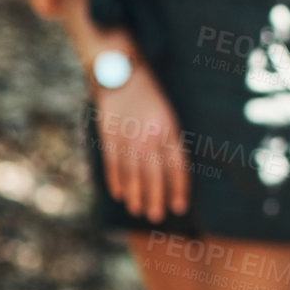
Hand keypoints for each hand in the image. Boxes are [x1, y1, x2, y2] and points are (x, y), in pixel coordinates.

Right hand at [91, 58, 190, 223]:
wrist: (120, 73)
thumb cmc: (149, 95)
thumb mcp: (168, 114)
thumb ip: (170, 140)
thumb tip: (173, 170)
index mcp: (169, 129)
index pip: (177, 166)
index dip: (179, 188)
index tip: (181, 206)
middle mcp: (149, 136)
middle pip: (154, 175)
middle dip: (156, 198)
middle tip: (157, 217)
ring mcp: (127, 137)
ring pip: (133, 174)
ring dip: (136, 194)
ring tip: (139, 210)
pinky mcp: (108, 136)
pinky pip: (113, 164)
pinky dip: (116, 180)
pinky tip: (119, 194)